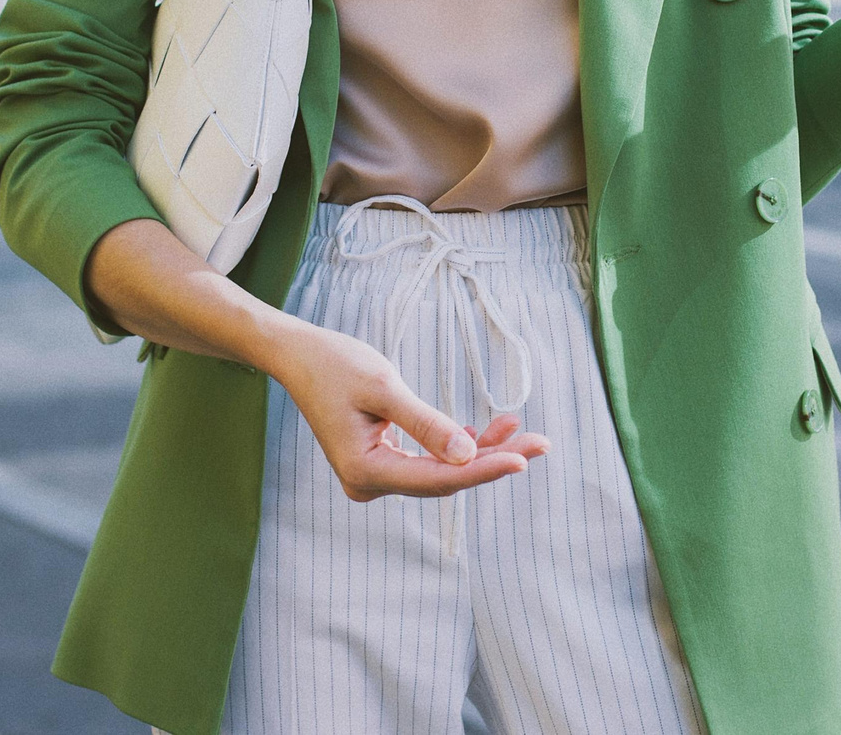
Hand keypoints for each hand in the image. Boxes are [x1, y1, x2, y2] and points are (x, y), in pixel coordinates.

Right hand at [269, 323, 548, 501]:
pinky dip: (457, 445)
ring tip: (521, 430)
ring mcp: (375, 476)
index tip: (524, 459)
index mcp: (366, 472)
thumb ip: (426, 423)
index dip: (485, 470)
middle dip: (493, 460)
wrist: (299, 356)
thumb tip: (467, 456)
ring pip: (440, 469)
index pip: (439, 479)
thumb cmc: (336, 364)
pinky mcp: (381, 462)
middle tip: (541, 443)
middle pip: (445, 478)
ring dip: (480, 451)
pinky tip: (488, 431)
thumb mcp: (384, 388)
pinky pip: (427, 460)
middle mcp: (370, 483)